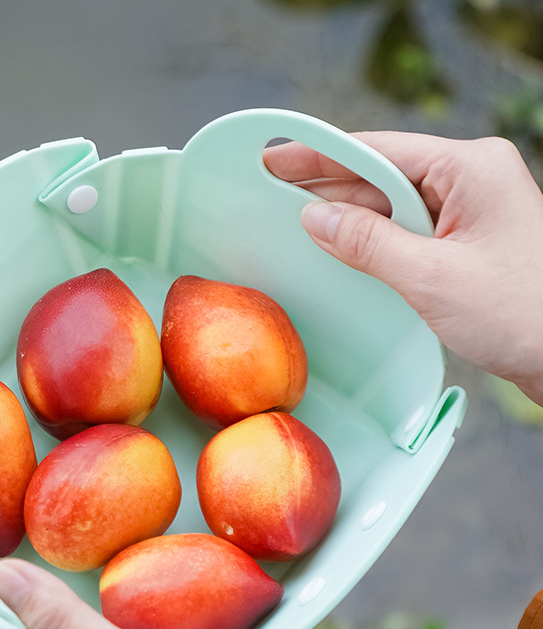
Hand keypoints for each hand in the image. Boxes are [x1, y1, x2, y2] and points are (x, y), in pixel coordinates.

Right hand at [264, 133, 542, 404]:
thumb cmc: (522, 314)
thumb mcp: (431, 276)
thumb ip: (368, 243)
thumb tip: (315, 217)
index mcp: (471, 168)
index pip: (379, 151)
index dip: (320, 156)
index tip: (277, 161)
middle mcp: (473, 180)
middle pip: (384, 175)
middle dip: (330, 184)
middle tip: (274, 188)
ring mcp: (473, 212)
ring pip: (396, 205)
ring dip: (351, 216)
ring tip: (296, 220)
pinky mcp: (470, 244)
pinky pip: (411, 232)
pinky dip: (376, 241)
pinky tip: (343, 249)